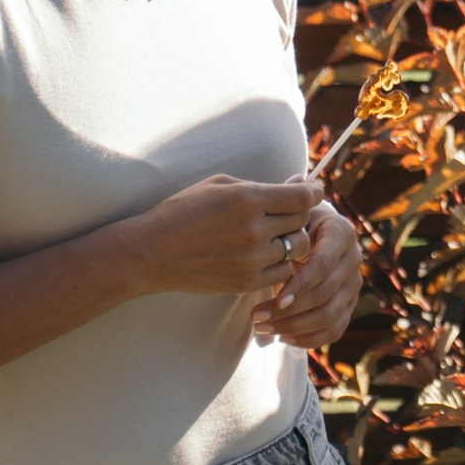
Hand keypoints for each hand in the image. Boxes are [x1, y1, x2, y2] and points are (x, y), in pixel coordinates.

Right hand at [126, 174, 325, 301]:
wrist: (153, 253)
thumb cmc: (184, 211)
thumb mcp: (220, 185)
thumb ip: (261, 185)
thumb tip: (299, 183)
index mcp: (248, 199)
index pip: (301, 196)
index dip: (312, 191)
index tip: (312, 190)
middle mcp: (254, 230)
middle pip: (301, 221)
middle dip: (300, 214)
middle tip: (289, 211)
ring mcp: (251, 259)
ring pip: (296, 248)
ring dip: (292, 239)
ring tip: (276, 233)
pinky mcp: (246, 282)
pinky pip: (282, 272)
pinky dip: (280, 262)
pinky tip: (266, 254)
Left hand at [255, 198, 363, 349]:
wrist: (308, 234)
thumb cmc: (292, 222)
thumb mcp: (292, 211)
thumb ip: (291, 203)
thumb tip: (297, 182)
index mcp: (342, 232)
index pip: (323, 265)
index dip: (300, 284)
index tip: (274, 299)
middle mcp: (354, 258)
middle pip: (326, 295)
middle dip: (289, 311)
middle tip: (256, 317)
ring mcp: (354, 284)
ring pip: (329, 316)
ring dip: (294, 327)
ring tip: (263, 327)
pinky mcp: (349, 305)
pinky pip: (334, 329)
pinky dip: (309, 339)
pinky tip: (282, 337)